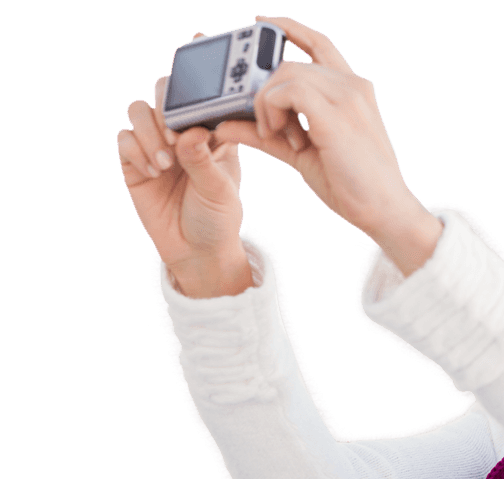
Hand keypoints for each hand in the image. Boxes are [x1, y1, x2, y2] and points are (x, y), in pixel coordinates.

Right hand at [116, 32, 252, 297]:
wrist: (197, 252)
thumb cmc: (218, 218)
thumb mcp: (220, 189)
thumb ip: (205, 160)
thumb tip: (190, 133)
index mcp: (212, 131)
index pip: (202, 94)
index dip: (199, 70)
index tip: (200, 41)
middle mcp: (181, 132)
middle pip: (165, 92)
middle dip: (168, 103)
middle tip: (176, 131)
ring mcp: (155, 145)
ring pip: (139, 110)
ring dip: (150, 130)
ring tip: (166, 162)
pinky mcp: (133, 163)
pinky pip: (124, 140)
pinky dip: (137, 150)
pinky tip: (153, 171)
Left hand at [213, 15, 441, 275]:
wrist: (384, 210)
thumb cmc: (352, 184)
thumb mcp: (303, 153)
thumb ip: (266, 135)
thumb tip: (223, 124)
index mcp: (352, 90)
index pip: (318, 42)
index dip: (288, 27)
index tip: (261, 23)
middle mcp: (352, 86)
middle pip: (288, 63)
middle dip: (262, 88)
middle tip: (263, 124)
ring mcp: (347, 97)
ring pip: (284, 74)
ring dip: (265, 104)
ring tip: (273, 134)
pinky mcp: (335, 114)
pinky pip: (286, 91)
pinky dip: (270, 110)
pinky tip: (277, 134)